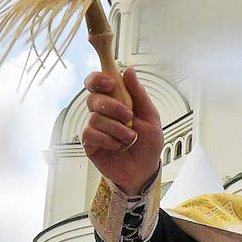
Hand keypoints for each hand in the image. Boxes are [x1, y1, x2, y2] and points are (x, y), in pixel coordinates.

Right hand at [80, 68, 162, 194]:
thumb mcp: (150, 116)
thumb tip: (129, 71)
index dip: (98, 79)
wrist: (146, 170)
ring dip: (117, 128)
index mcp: (115, 101)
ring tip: (130, 138)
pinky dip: (109, 140)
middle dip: (113, 106)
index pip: (96, 82)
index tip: (110, 83)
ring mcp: (95, 128)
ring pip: (95, 118)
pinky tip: (118, 146)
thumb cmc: (148, 144)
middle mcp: (102, 112)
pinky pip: (91, 134)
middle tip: (128, 116)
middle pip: (93, 98)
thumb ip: (138, 93)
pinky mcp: (90, 144)